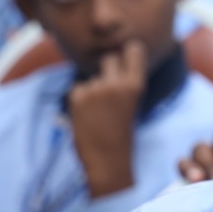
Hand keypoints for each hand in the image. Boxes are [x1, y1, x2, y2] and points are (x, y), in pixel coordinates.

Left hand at [69, 40, 145, 197]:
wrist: (107, 161)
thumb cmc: (122, 137)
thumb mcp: (132, 105)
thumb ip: (124, 84)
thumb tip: (112, 61)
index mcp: (135, 86)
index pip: (134, 49)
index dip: (128, 52)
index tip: (127, 57)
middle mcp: (116, 84)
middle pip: (109, 58)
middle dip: (108, 69)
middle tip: (108, 92)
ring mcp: (95, 89)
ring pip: (91, 78)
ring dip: (92, 91)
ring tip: (98, 114)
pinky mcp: (77, 97)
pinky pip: (77, 89)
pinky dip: (79, 100)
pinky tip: (87, 117)